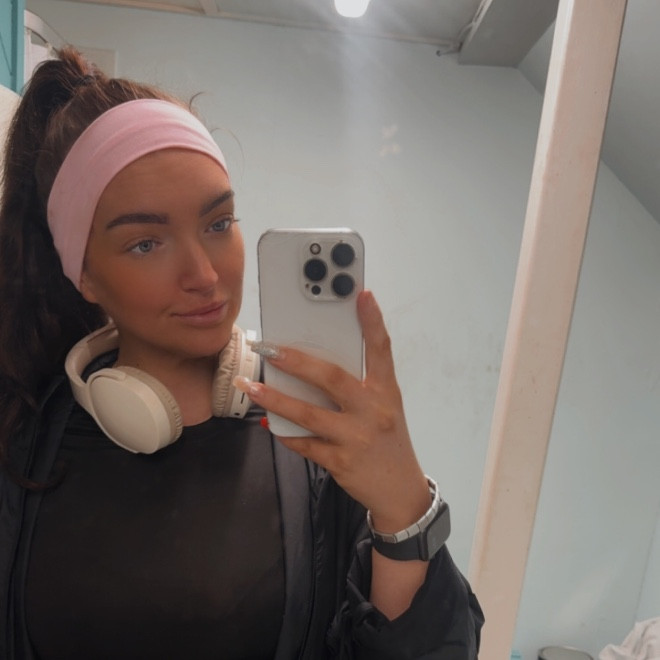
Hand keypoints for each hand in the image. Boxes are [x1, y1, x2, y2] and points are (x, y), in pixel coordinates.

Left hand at [235, 290, 429, 532]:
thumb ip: (358, 387)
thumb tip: (314, 365)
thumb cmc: (387, 440)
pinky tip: (268, 421)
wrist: (400, 491)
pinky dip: (284, 432)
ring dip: (275, 399)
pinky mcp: (341, 461)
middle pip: (332, 377)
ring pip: (308, 413)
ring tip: (252, 386)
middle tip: (269, 349)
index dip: (373, 322)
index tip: (361, 295)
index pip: (381, 350)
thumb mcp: (383, 408)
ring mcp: (356, 437)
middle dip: (297, 361)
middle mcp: (373, 410)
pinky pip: (304, 443)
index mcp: (386, 392)